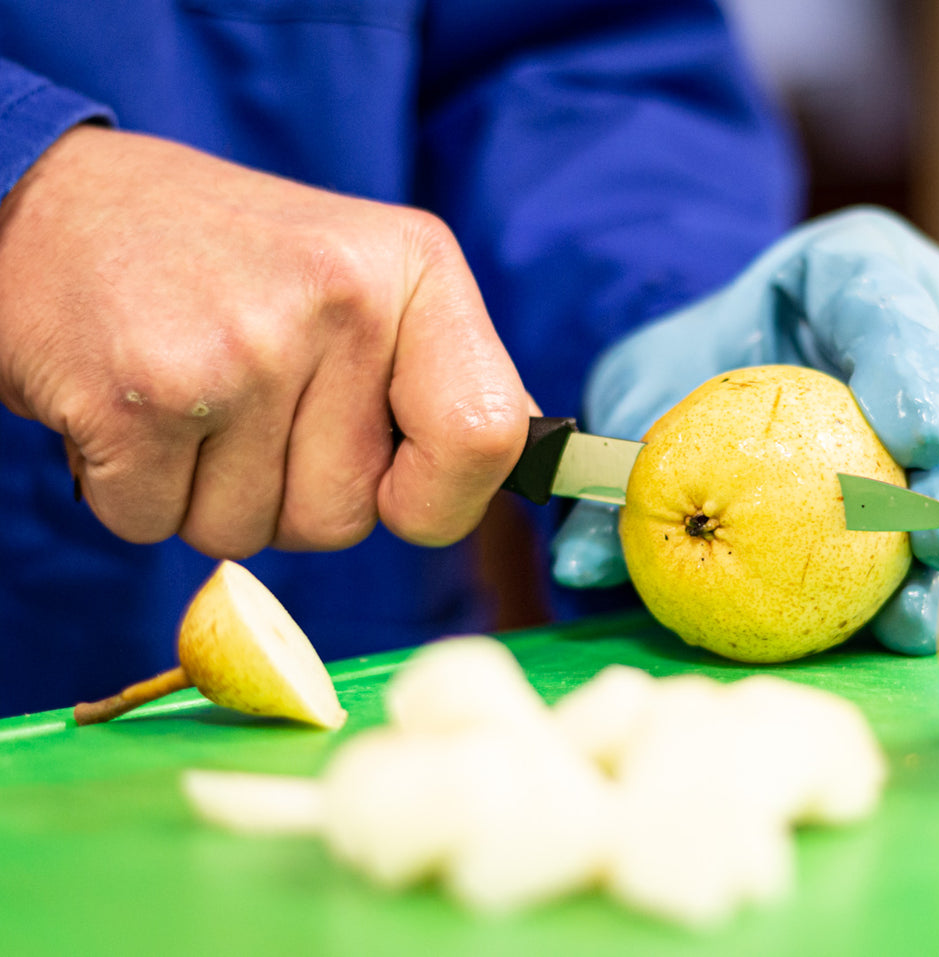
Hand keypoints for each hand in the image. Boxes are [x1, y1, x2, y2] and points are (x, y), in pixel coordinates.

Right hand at [0, 125, 529, 556]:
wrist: (48, 204)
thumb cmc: (224, 263)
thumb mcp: (363, 275)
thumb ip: (444, 372)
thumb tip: (524, 456)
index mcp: (416, 270)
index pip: (486, 439)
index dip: (441, 501)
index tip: (397, 488)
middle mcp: (343, 300)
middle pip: (348, 519)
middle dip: (289, 495)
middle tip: (242, 400)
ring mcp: (241, 348)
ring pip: (250, 534)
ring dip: (207, 494)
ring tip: (186, 393)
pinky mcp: (141, 396)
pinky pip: (155, 526)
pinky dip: (130, 492)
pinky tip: (131, 408)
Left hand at [550, 206, 938, 654]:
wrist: (737, 362)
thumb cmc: (697, 362)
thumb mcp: (646, 391)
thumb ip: (619, 463)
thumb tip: (582, 568)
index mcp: (854, 268)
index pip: (887, 297)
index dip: (909, 359)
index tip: (910, 432)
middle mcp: (932, 318)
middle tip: (938, 543)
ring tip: (928, 611)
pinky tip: (924, 624)